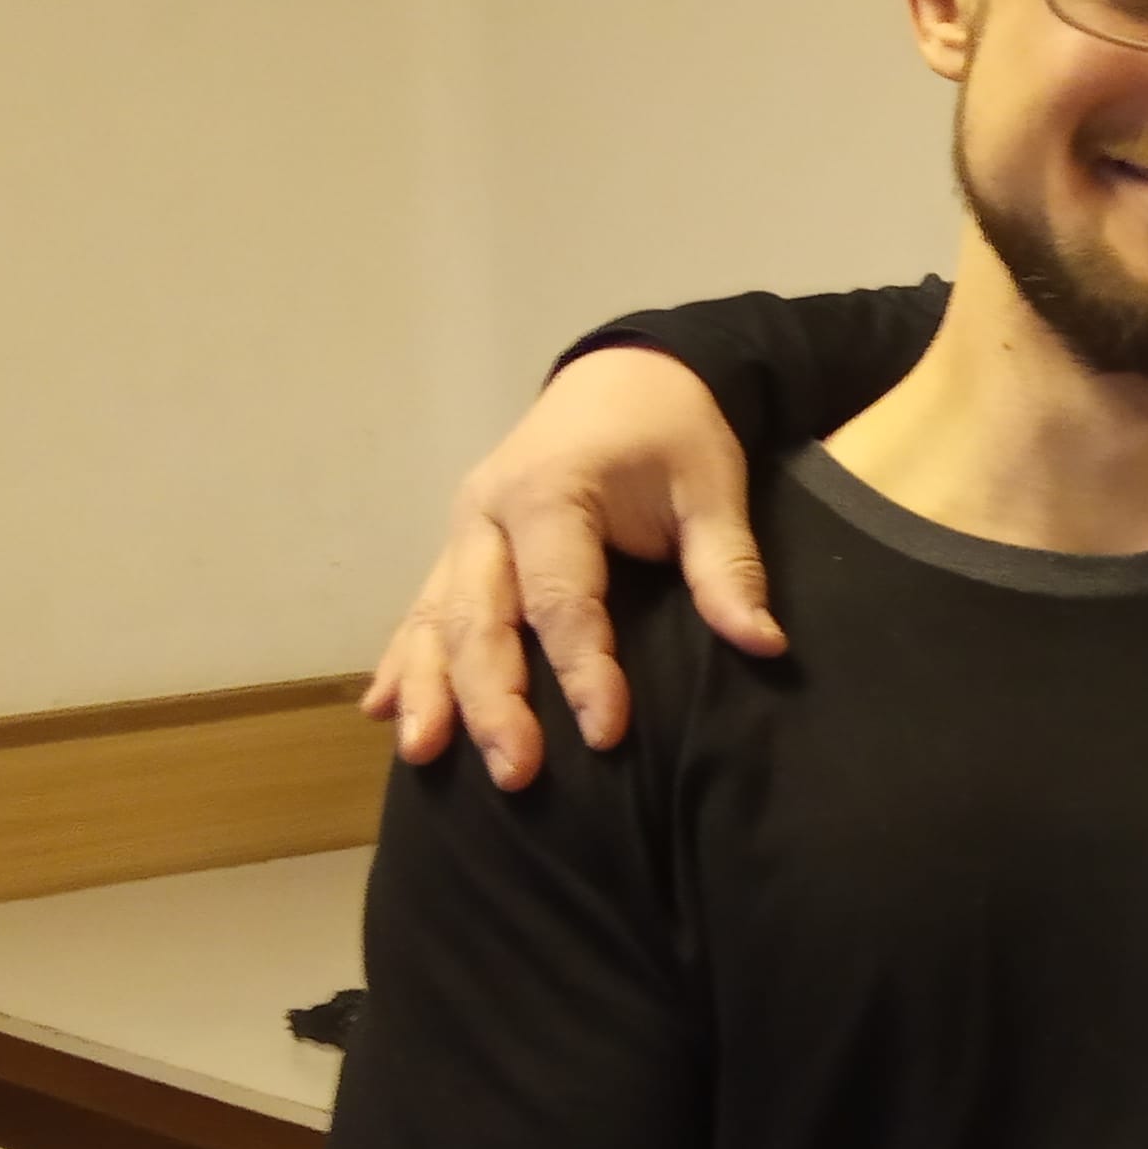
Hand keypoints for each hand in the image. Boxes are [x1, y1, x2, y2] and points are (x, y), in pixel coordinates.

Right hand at [359, 347, 781, 787]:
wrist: (628, 375)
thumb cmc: (674, 433)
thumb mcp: (713, 488)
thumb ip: (729, 567)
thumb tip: (764, 644)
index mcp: (551, 491)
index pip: (561, 597)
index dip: (583, 668)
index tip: (607, 733)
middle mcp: (489, 512)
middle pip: (480, 618)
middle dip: (492, 700)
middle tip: (516, 773)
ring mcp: (465, 529)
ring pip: (435, 617)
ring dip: (429, 689)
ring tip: (422, 754)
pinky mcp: (460, 545)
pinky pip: (422, 606)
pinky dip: (402, 658)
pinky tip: (383, 709)